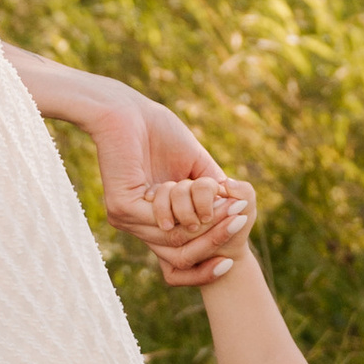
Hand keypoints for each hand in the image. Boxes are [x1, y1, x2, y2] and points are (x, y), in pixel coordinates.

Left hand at [89, 87, 254, 284]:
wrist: (128, 110)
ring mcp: (127, 219)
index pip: (180, 253)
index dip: (210, 252)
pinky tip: (206, 201)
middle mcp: (138, 224)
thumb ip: (212, 190)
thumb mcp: (196, 166)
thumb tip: (237, 209)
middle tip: (241, 220)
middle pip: (181, 254)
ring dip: (206, 220)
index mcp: (153, 218)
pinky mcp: (122, 208)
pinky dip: (191, 211)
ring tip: (228, 205)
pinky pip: (165, 221)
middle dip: (215, 239)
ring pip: (177, 237)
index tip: (238, 238)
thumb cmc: (160, 131)